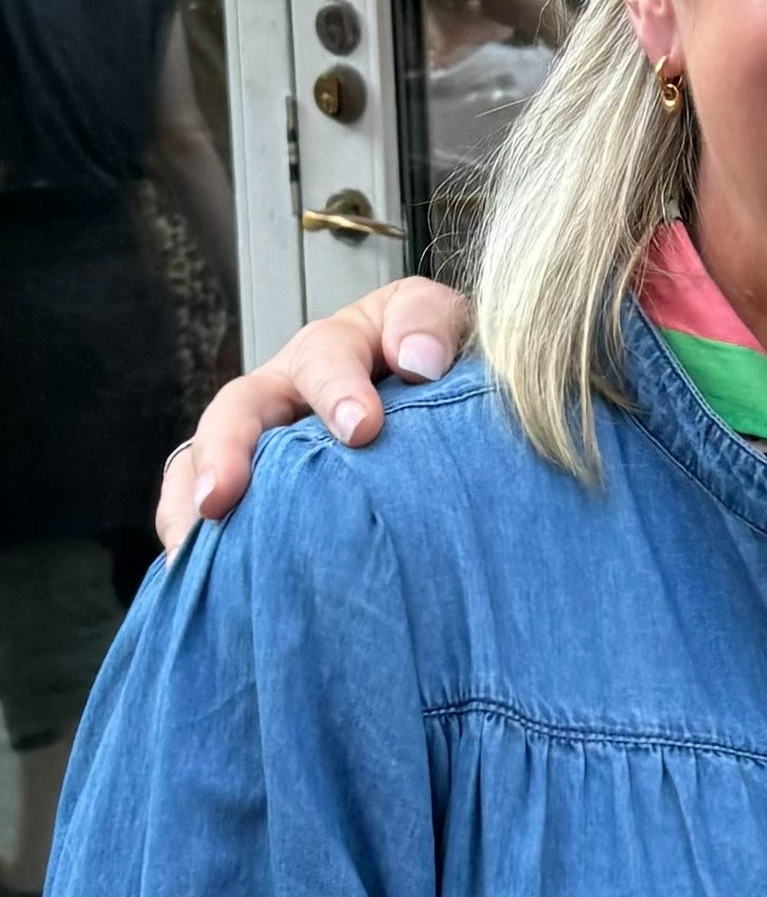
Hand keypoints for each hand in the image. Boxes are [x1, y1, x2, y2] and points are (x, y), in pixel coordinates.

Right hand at [156, 277, 473, 550]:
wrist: (444, 401)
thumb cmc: (439, 362)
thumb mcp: (442, 325)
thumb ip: (431, 325)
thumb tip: (418, 359)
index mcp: (335, 349)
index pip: (325, 358)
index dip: (338, 390)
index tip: (362, 429)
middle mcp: (285, 393)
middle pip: (239, 410)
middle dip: (228, 449)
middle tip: (222, 493)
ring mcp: (263, 444)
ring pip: (206, 462)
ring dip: (193, 500)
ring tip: (192, 544)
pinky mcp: (258, 493)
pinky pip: (209, 512)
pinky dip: (200, 541)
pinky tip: (197, 572)